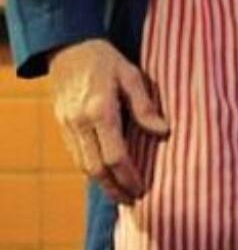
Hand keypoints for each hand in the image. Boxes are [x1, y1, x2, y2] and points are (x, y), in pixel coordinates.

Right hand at [48, 38, 169, 204]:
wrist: (69, 49)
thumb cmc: (106, 60)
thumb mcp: (132, 75)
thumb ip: (145, 106)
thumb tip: (164, 131)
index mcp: (100, 111)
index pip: (114, 156)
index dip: (129, 176)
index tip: (142, 188)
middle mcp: (80, 124)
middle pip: (96, 169)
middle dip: (114, 188)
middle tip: (133, 200)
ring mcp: (68, 127)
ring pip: (83, 166)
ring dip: (102, 184)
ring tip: (121, 193)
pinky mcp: (62, 127)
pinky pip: (76, 156)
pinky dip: (91, 170)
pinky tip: (105, 175)